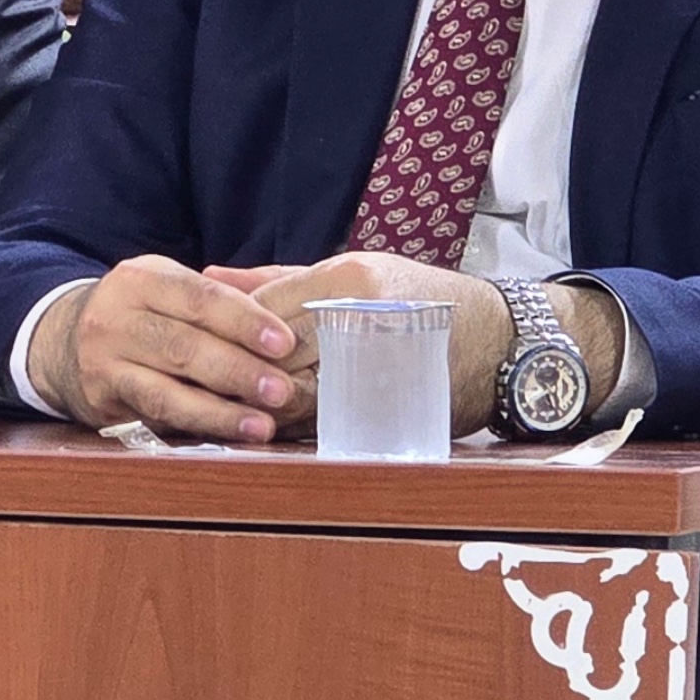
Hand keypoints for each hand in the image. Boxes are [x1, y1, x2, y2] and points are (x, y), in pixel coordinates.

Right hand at [30, 255, 302, 441]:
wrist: (68, 341)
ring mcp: (104, 361)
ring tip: (262, 424)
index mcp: (141, 279)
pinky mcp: (102, 400)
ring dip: (219, 410)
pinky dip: (197, 427)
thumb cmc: (145, 313)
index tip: (284, 342)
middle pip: (182, 345)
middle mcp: (116, 316)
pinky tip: (229, 434)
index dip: (243, 320)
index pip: (198, 297)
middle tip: (281, 389)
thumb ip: (223, 294)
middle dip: (237, 369)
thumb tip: (290, 307)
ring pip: (166, 390)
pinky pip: (155, 417)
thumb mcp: (170, 285)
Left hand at [209, 250, 505, 433]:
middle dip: (235, 373)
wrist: (504, 341)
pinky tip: (271, 426)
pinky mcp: (393, 400)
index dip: (228, 333)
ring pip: (297, 390)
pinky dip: (293, 422)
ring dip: (258, 405)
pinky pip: (328, 417)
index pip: (266, 309)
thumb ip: (279, 279)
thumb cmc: (423, 299)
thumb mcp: (355, 273)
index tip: (200, 346)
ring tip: (225, 411)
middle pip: (275, 352)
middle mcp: (364, 316)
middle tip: (195, 387)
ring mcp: (379, 362)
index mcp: (350, 278)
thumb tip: (210, 275)